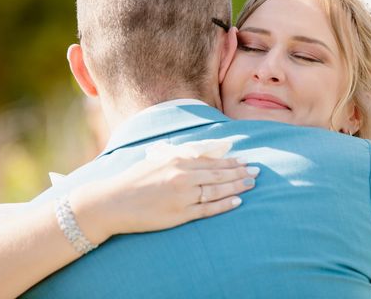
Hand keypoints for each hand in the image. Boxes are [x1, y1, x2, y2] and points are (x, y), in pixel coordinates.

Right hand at [71, 147, 258, 243]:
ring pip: (217, 190)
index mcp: (178, 162)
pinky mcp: (180, 214)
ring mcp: (183, 196)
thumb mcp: (158, 161)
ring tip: (251, 185)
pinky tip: (237, 201)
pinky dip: (224, 205)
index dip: (231, 162)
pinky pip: (208, 209)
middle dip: (240, 173)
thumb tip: (200, 156)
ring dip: (237, 187)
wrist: (113, 202)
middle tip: (257, 172)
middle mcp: (183, 177)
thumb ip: (179, 158)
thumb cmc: (134, 180)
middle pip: (219, 174)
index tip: (246, 161)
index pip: (212, 161)